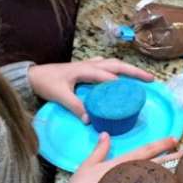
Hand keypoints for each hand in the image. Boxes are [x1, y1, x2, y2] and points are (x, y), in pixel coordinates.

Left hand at [27, 57, 152, 121]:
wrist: (33, 75)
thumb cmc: (46, 83)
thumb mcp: (60, 96)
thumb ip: (75, 106)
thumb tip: (90, 120)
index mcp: (84, 69)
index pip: (105, 74)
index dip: (119, 80)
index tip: (132, 89)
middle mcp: (89, 64)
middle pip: (116, 64)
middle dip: (134, 71)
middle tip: (150, 79)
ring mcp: (88, 64)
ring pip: (113, 63)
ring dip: (128, 68)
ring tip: (142, 76)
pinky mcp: (85, 67)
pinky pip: (106, 65)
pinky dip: (116, 68)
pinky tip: (119, 73)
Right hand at [67, 134, 179, 182]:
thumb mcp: (87, 167)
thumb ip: (98, 151)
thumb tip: (105, 134)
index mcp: (122, 164)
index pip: (146, 151)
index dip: (161, 144)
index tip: (174, 139)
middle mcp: (132, 174)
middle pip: (158, 164)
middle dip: (173, 158)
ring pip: (158, 179)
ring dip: (172, 173)